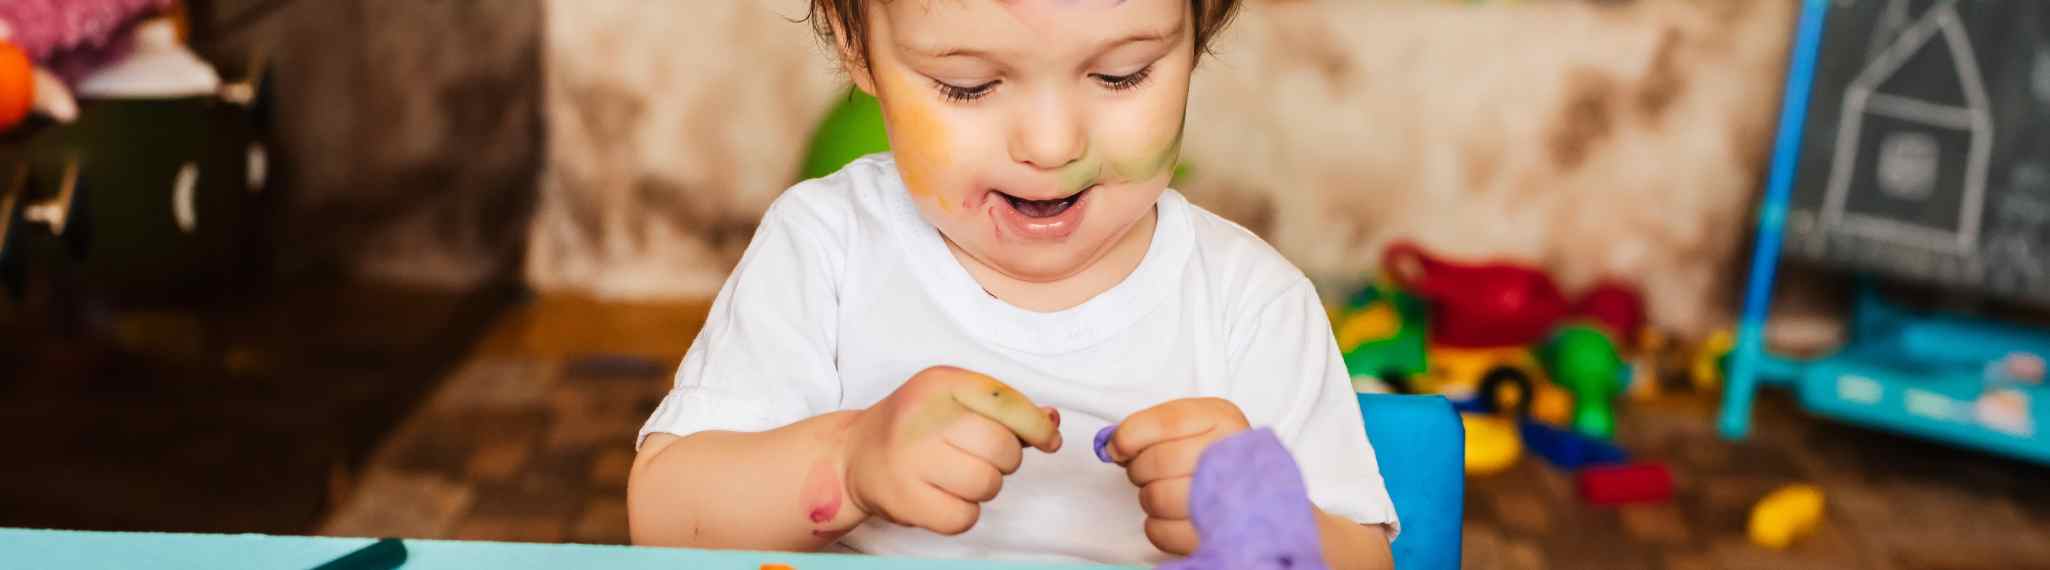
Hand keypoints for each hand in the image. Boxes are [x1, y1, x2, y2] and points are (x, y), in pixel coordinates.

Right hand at [834, 366, 1061, 535]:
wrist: (856, 454)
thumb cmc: (918, 426)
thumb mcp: (956, 399)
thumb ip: (1005, 408)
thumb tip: (1052, 421)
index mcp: (941, 383)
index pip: (1006, 402)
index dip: (1037, 426)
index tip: (1049, 440)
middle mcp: (922, 417)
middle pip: (1003, 449)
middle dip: (1005, 460)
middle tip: (981, 457)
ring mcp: (910, 459)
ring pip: (987, 485)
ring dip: (984, 487)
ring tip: (958, 475)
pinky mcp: (904, 499)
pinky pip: (964, 517)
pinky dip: (963, 513)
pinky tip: (943, 495)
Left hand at [1103, 397, 1250, 554]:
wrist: (1249, 489)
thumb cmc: (1207, 451)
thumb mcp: (1184, 424)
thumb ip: (1145, 428)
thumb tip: (1111, 447)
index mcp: (1221, 419)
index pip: (1166, 422)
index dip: (1130, 435)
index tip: (1117, 448)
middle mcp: (1231, 454)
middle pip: (1158, 462)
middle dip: (1140, 469)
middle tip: (1148, 472)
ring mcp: (1229, 497)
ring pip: (1158, 498)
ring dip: (1148, 496)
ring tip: (1163, 491)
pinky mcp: (1216, 534)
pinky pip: (1162, 532)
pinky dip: (1156, 524)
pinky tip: (1170, 514)